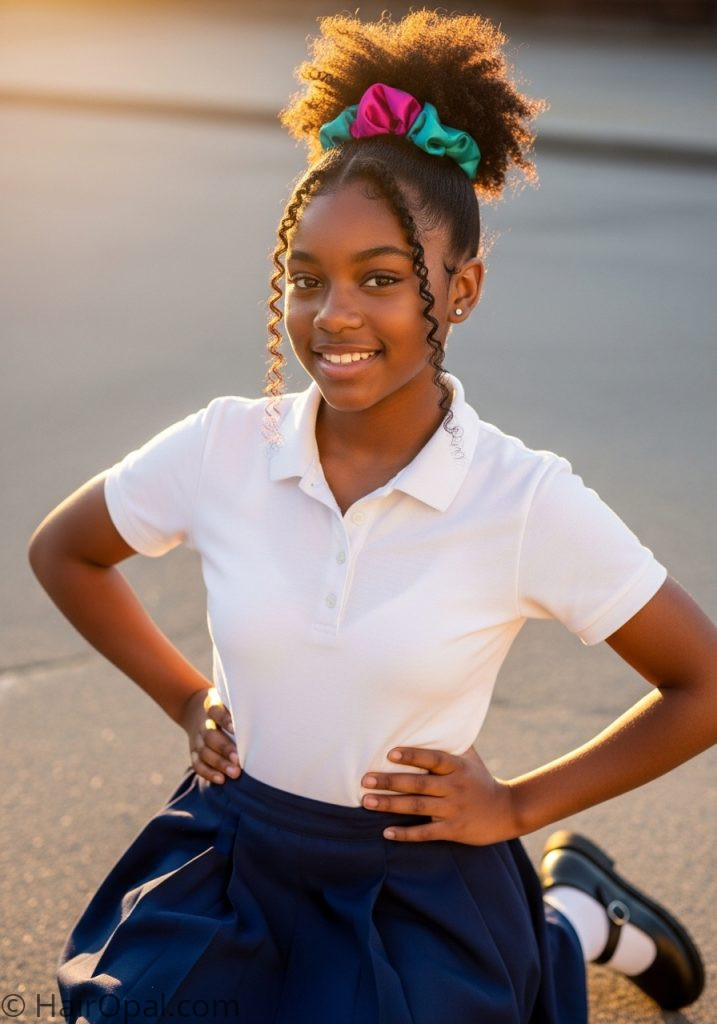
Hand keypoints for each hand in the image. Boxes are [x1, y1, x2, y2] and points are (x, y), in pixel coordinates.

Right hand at [179, 687, 239, 784]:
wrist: (196, 711)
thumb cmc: (226, 709)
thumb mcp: (230, 702)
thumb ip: (244, 709)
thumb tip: (268, 721)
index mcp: (212, 706)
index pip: (216, 711)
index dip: (225, 720)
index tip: (235, 729)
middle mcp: (203, 723)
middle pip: (210, 735)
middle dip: (224, 748)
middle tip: (238, 759)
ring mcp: (197, 739)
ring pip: (204, 752)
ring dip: (219, 763)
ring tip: (234, 773)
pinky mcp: (194, 752)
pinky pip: (198, 764)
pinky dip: (208, 773)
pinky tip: (221, 779)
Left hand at [361, 745, 517, 844]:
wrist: (507, 811)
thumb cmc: (480, 779)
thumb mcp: (470, 758)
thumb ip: (452, 742)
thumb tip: (433, 715)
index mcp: (457, 767)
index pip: (433, 759)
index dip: (413, 756)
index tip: (390, 753)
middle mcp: (455, 787)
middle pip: (418, 784)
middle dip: (390, 781)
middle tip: (365, 780)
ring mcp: (454, 809)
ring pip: (417, 807)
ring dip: (390, 804)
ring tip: (367, 802)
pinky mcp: (453, 830)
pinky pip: (426, 832)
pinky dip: (406, 834)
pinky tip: (386, 832)